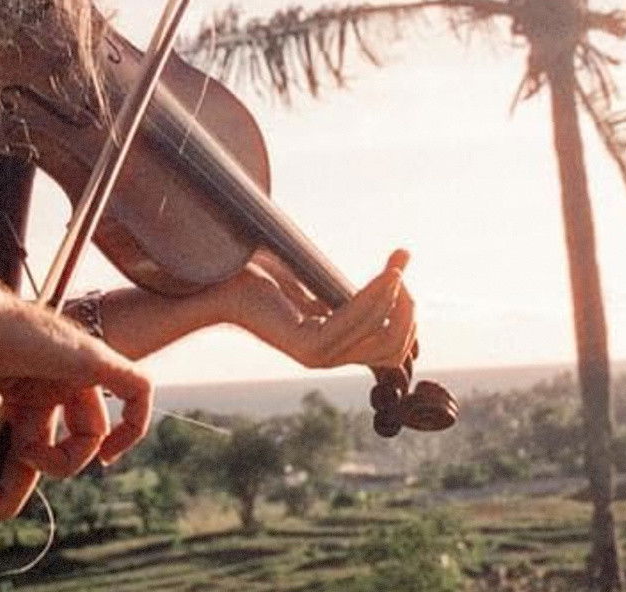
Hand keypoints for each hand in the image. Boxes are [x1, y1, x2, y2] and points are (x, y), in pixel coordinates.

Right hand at [0, 292, 153, 520]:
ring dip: (66, 460)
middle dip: (38, 472)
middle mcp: (47, 373)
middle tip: (6, 489)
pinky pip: (138, 391)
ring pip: (94, 428)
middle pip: (63, 439)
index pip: (33, 438)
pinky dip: (134, 424)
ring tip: (31, 454)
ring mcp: (70, 364)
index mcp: (16, 380)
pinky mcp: (89, 358)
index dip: (16, 476)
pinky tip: (107, 454)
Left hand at [210, 249, 415, 369]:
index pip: (390, 347)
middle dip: (408, 309)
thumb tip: (396, 282)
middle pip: (392, 348)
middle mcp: (327, 358)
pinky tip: (383, 275)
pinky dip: (374, 297)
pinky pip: (353, 323)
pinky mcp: (304, 345)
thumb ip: (350, 294)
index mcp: (333, 347)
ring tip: (396, 267)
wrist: (217, 277)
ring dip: (394, 298)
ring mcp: (316, 356)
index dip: (406, 314)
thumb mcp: (316, 285)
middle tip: (401, 269)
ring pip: (378, 336)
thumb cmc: (262, 275)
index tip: (402, 273)